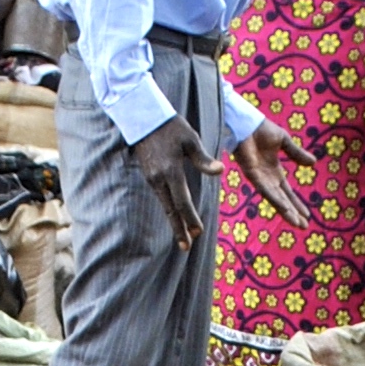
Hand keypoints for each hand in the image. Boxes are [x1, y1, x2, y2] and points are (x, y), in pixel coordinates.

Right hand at [131, 114, 214, 256]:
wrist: (144, 119)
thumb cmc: (171, 127)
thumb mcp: (190, 140)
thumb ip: (203, 159)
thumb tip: (220, 171)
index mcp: (171, 171)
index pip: (181, 201)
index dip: (190, 218)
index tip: (198, 231)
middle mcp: (159, 178)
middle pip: (170, 210)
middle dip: (179, 229)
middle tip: (186, 247)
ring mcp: (152, 178)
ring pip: (164, 205)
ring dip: (174, 222)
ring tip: (182, 238)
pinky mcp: (149, 176)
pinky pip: (161, 197)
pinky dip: (169, 210)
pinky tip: (175, 217)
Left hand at [232, 121, 314, 228]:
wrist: (247, 122)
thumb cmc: (262, 129)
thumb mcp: (284, 142)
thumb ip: (297, 154)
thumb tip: (314, 163)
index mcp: (274, 172)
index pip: (287, 192)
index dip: (297, 203)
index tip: (307, 215)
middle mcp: (267, 178)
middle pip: (282, 200)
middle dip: (293, 213)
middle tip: (303, 227)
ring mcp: (259, 178)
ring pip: (274, 199)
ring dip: (285, 211)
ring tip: (296, 223)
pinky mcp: (251, 174)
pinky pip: (265, 190)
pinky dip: (276, 199)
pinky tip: (284, 208)